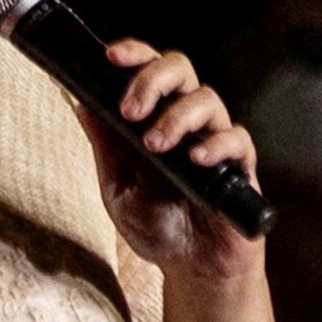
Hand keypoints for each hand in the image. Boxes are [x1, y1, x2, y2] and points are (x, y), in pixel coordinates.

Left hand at [79, 41, 265, 278]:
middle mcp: (185, 121)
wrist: (190, 267)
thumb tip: (81, 102)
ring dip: (177, 116)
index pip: (148, 70)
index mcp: (152, 117)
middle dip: (152, 79)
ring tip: (156, 144)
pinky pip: (237, 140)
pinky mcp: (241, 166)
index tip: (110, 56)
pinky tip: (196, 159)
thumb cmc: (154, 224)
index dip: (133, 54)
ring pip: (207, 99)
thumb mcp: (117, 185)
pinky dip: (216, 144)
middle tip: (131, 110)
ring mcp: (214, 140)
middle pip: (181, 69)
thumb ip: (105, 146)